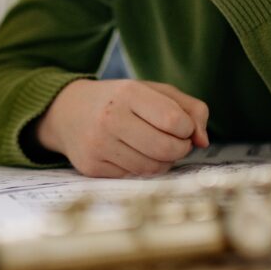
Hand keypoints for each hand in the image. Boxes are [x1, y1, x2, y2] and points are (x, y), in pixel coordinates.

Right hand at [36, 79, 210, 177]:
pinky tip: (134, 155)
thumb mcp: (153, 92)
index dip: (187, 128)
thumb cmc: (119, 101)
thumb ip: (190, 109)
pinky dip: (141, 170)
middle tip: (176, 143)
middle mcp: (110, 118)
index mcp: (128, 93)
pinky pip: (132, 178)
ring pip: (152, 168)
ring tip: (155, 148)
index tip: (181, 127)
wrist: (67, 112)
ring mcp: (98, 144)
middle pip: (166, 148)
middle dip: (180, 149)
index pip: (174, 120)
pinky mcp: (91, 167)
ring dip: (163, 162)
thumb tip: (203, 141)